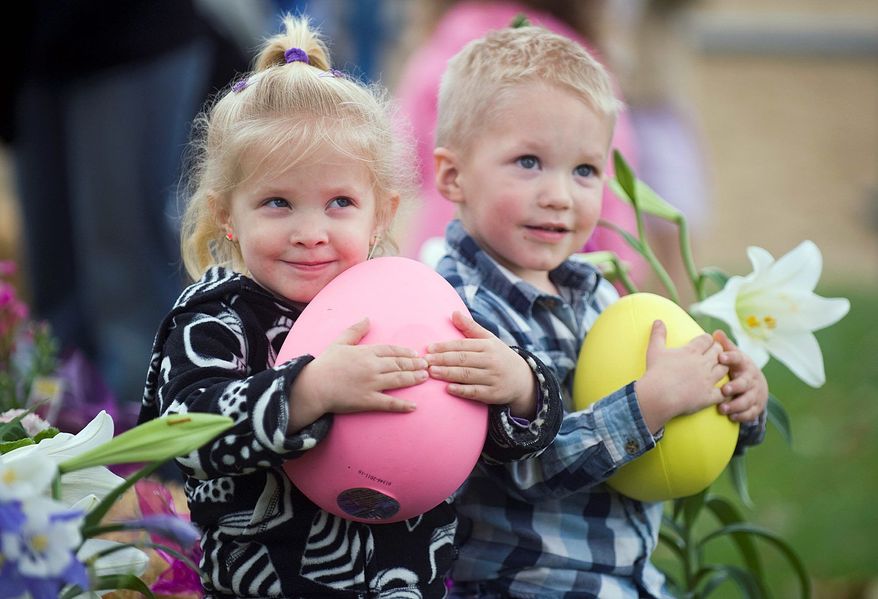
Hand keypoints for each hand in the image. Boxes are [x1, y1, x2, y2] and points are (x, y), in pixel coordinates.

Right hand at [288, 318, 427, 431]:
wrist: (313, 386)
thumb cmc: (324, 364)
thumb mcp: (339, 342)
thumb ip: (355, 330)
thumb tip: (367, 318)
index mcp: (366, 352)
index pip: (392, 350)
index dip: (406, 352)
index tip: (416, 353)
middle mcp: (372, 367)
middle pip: (399, 364)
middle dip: (415, 364)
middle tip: (427, 365)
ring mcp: (371, 384)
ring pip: (399, 380)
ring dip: (414, 378)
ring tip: (425, 377)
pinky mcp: (368, 400)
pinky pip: (389, 403)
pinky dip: (402, 405)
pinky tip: (414, 406)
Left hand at [424, 311, 535, 417]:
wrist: (523, 379)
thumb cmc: (499, 356)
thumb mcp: (489, 340)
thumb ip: (470, 327)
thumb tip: (453, 312)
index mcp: (488, 346)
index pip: (463, 345)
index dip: (445, 347)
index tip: (428, 348)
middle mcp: (491, 360)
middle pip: (463, 359)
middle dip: (442, 359)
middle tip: (425, 361)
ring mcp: (493, 378)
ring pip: (467, 375)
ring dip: (448, 374)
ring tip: (431, 372)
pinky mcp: (494, 394)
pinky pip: (476, 392)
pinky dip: (462, 390)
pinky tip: (448, 389)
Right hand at [635, 320, 728, 432]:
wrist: (657, 396)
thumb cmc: (655, 372)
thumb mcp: (654, 350)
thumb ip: (658, 334)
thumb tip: (658, 320)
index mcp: (691, 351)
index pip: (707, 339)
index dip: (707, 339)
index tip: (706, 342)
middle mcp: (703, 363)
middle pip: (719, 352)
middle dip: (717, 351)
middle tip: (714, 353)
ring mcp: (708, 380)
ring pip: (724, 369)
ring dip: (723, 368)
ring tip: (719, 369)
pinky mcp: (708, 396)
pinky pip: (723, 393)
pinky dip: (724, 391)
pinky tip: (721, 391)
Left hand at [713, 329, 768, 422]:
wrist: (757, 385)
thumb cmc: (738, 368)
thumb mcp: (734, 356)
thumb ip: (725, 346)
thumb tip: (715, 332)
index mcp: (743, 364)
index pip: (738, 358)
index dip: (730, 357)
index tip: (720, 356)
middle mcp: (751, 379)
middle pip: (745, 383)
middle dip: (735, 386)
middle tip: (724, 390)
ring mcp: (755, 393)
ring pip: (747, 400)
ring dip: (735, 405)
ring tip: (723, 409)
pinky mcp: (756, 406)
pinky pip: (750, 413)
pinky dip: (742, 416)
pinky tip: (732, 417)